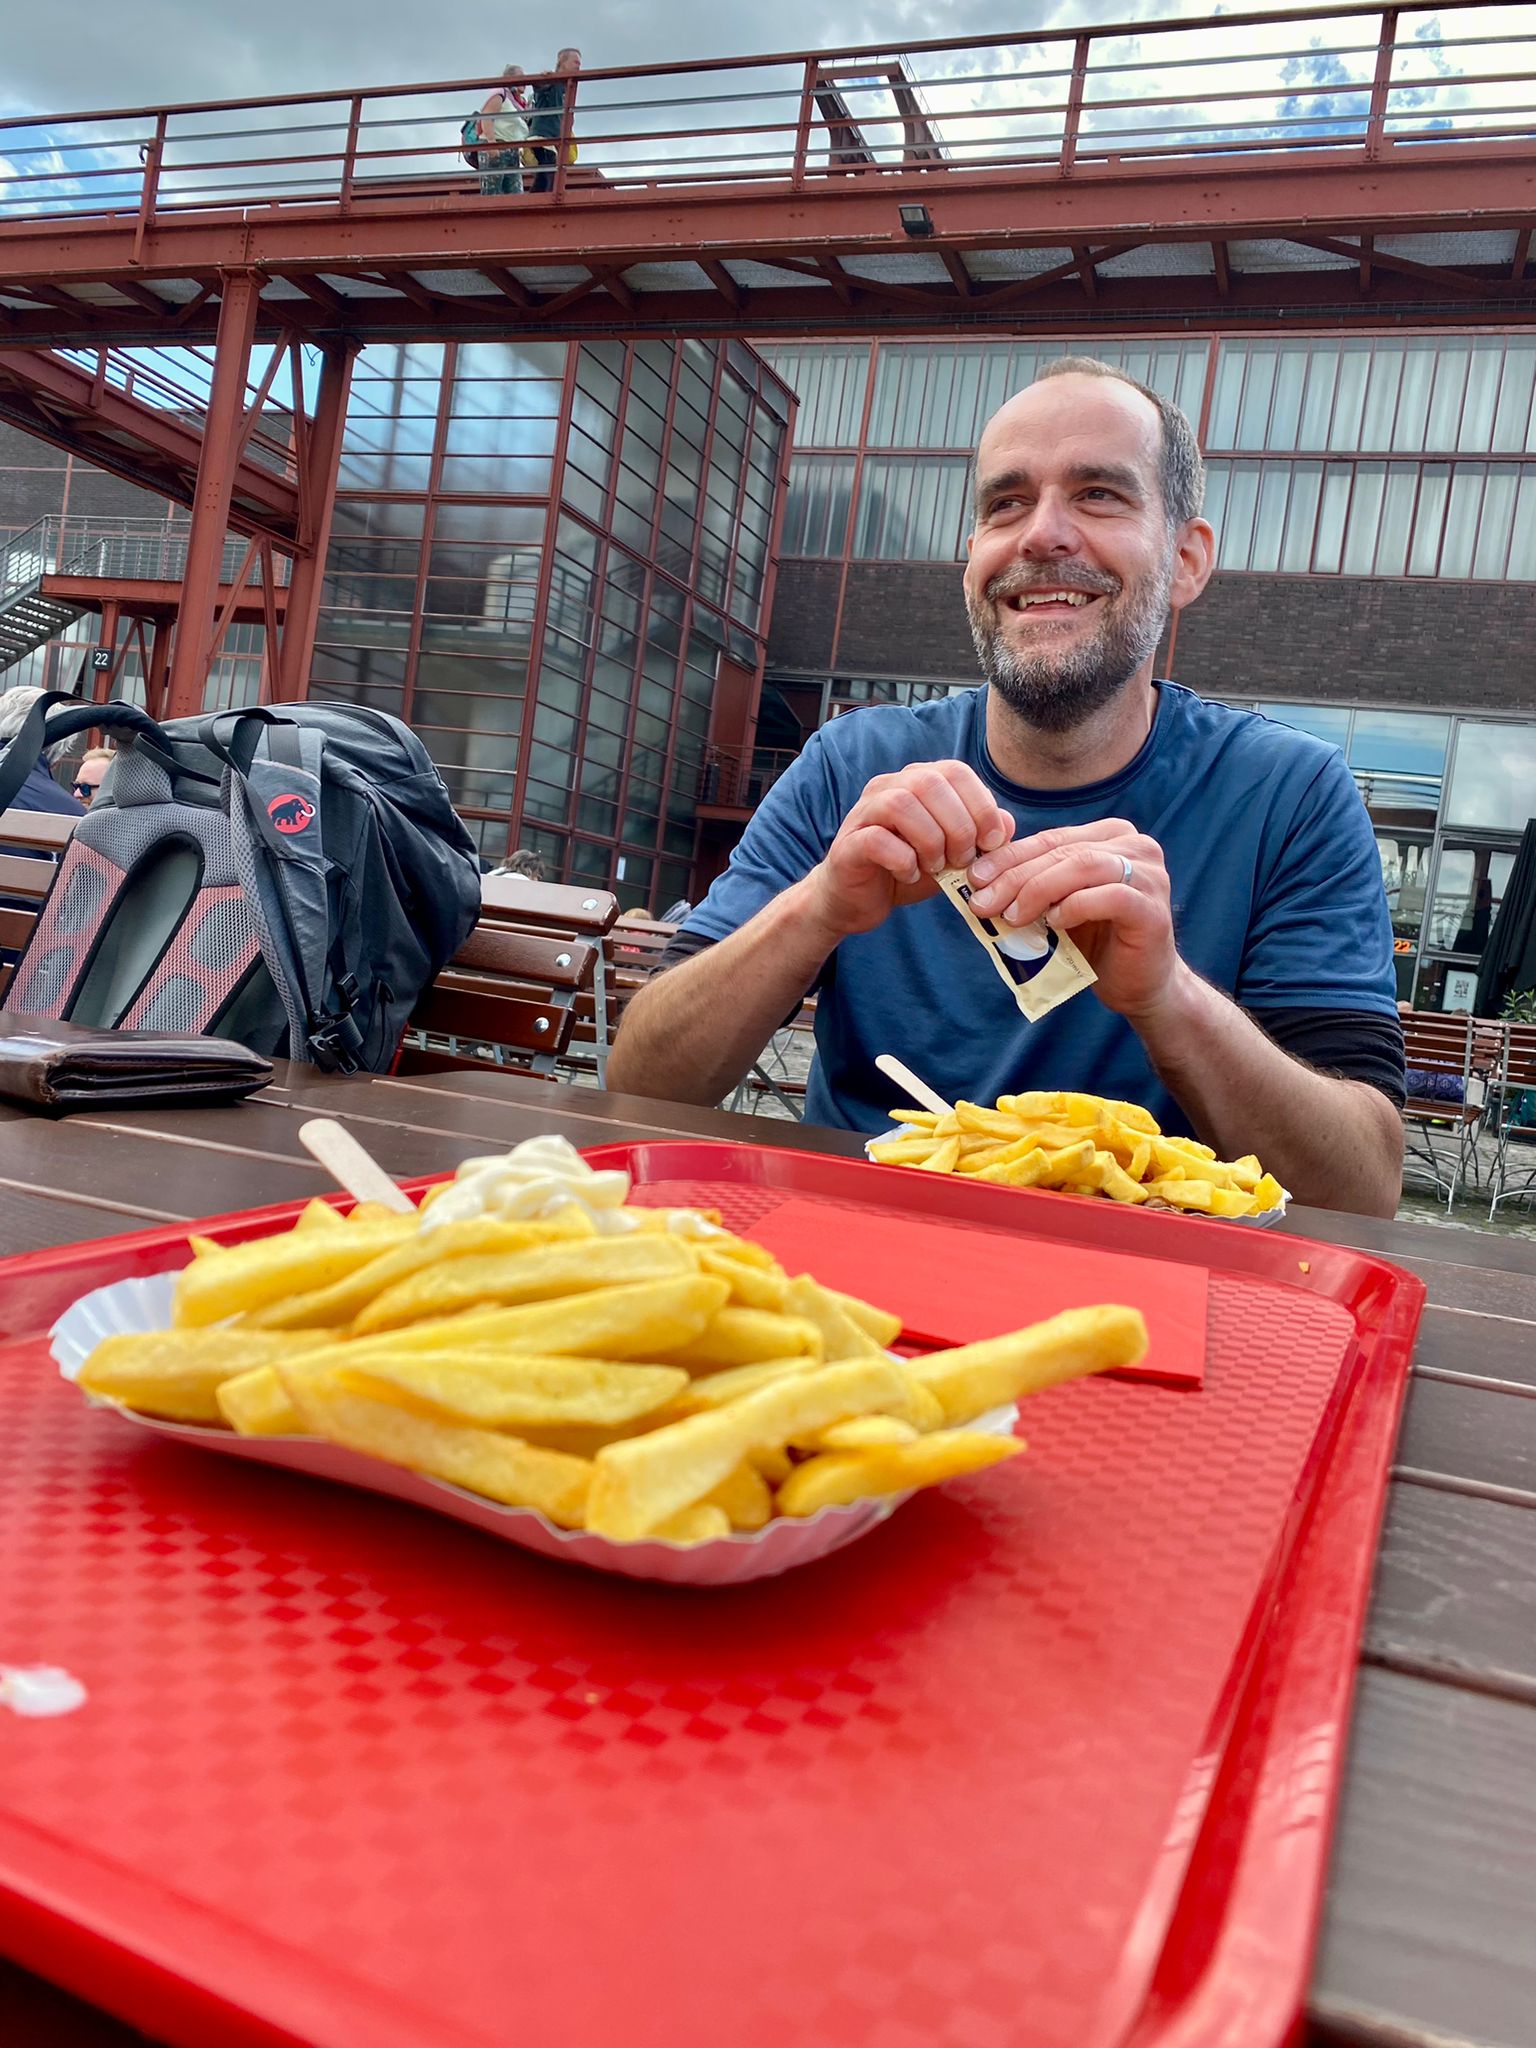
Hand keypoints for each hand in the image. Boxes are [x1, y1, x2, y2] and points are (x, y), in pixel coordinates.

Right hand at [805, 760, 1014, 939]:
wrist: (857, 901)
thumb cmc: (905, 871)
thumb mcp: (951, 854)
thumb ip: (979, 837)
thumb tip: (1007, 822)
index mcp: (916, 782)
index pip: (955, 771)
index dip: (981, 804)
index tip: (993, 841)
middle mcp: (888, 788)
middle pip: (930, 783)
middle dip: (958, 825)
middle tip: (962, 860)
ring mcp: (864, 813)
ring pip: (901, 804)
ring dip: (930, 840)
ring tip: (936, 867)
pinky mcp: (848, 844)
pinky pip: (877, 839)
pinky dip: (903, 861)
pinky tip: (909, 875)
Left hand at [962, 819, 1183, 1019]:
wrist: (1139, 986)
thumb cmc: (1096, 942)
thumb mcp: (1058, 903)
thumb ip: (1033, 880)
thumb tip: (980, 872)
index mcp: (1111, 836)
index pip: (1050, 839)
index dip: (1008, 857)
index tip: (973, 878)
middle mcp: (1135, 846)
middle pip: (1062, 851)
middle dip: (1015, 876)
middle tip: (983, 902)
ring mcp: (1149, 875)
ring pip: (1082, 866)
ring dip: (1038, 890)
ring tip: (1011, 916)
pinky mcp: (1152, 908)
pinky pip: (1109, 896)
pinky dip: (1074, 906)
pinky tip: (1053, 923)